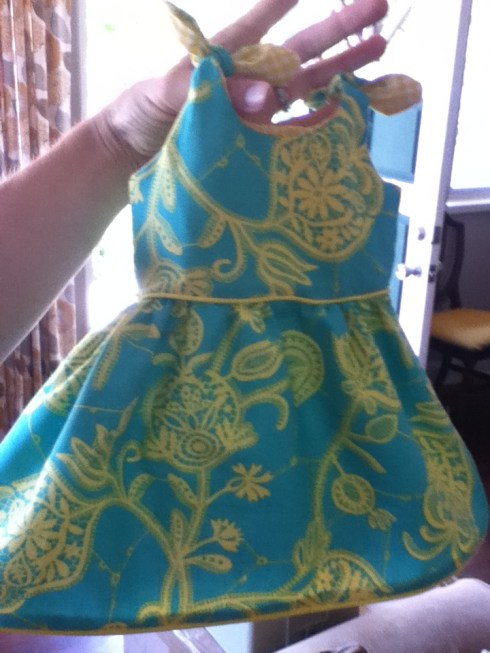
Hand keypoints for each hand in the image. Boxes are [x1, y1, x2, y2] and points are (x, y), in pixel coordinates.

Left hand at [98, 0, 387, 167]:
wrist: (133, 157)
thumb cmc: (141, 114)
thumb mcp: (169, 96)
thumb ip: (215, 92)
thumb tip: (269, 95)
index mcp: (225, 57)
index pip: (260, 24)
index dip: (282, 3)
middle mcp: (249, 81)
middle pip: (300, 51)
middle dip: (338, 29)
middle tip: (379, 4)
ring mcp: (258, 111)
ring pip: (309, 85)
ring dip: (344, 66)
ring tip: (380, 44)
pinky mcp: (261, 141)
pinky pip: (298, 129)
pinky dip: (325, 119)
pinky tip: (353, 105)